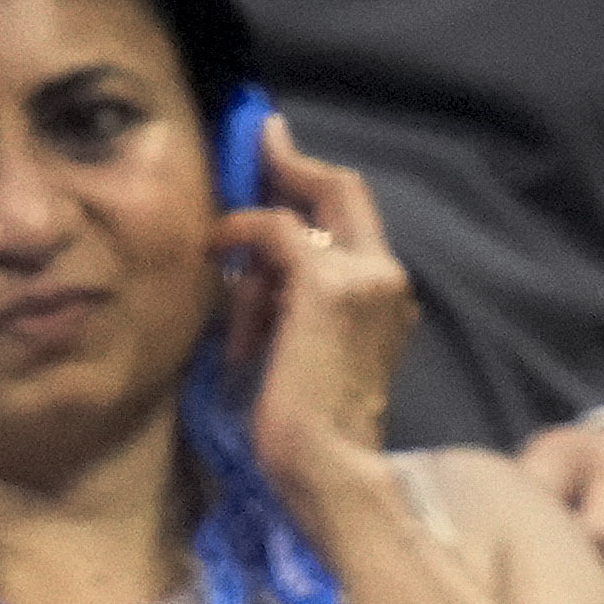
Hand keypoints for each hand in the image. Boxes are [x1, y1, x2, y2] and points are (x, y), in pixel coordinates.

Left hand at [216, 115, 418, 501]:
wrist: (328, 468)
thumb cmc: (308, 425)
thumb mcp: (303, 345)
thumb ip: (294, 301)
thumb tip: (253, 265)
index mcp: (387, 296)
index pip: (354, 219)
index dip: (313, 183)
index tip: (278, 158)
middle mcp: (387, 277)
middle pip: (344, 190)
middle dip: (292, 161)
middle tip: (259, 135)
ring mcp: (365, 278)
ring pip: (305, 210)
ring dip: (256, 228)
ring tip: (226, 262)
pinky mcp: (330, 285)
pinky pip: (278, 230)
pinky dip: (241, 233)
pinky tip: (217, 248)